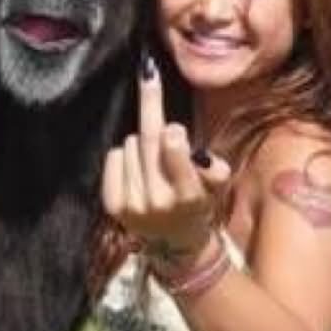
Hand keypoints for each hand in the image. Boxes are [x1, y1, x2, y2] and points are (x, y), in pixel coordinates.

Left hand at [101, 57, 230, 262]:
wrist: (174, 239)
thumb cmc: (198, 202)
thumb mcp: (217, 188)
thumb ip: (216, 170)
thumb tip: (196, 154)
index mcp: (188, 197)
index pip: (174, 152)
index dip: (171, 130)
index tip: (169, 114)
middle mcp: (157, 202)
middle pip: (148, 140)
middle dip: (151, 111)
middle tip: (150, 91)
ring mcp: (131, 205)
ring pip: (131, 145)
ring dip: (142, 142)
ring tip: (154, 159)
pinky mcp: (113, 204)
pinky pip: (114, 157)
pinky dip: (124, 154)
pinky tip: (136, 168)